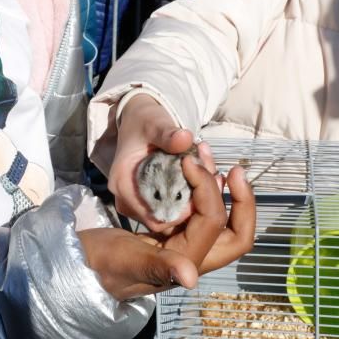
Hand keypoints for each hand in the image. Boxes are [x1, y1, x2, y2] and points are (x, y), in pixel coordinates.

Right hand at [79, 162, 254, 299]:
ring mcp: (186, 249)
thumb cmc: (97, 263)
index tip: (189, 162)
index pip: (214, 222)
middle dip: (243, 202)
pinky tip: (194, 175)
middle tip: (234, 171)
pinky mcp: (175, 239)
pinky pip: (202, 216)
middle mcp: (193, 259)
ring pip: (221, 221)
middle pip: (236, 234)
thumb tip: (189, 278)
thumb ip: (156, 268)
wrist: (77, 263)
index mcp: (184, 264)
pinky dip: (204, 194)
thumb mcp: (124, 261)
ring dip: (224, 193)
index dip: (208, 189)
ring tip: (213, 162)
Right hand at [110, 94, 218, 232]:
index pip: (157, 214)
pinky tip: (207, 173)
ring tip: (211, 167)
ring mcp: (141, 205)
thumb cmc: (145, 121)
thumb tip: (185, 138)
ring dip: (199, 195)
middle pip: (169, 217)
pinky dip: (195, 192)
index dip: (186, 205)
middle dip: (197, 199)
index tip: (207, 180)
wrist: (140, 121)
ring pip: (176, 213)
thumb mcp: (155, 123)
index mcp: (124, 186)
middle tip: (215, 172)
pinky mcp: (153, 202)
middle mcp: (129, 202)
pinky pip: (177, 206)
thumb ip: (168, 133)